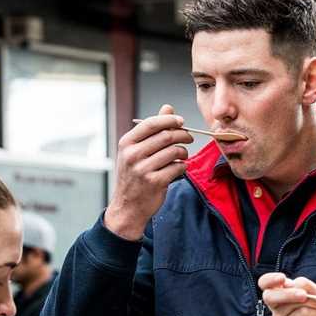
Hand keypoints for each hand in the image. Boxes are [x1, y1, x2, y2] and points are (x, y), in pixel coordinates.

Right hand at [105, 104, 194, 239]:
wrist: (127, 207)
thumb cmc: (133, 176)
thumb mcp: (136, 151)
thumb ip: (152, 130)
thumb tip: (167, 108)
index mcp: (127, 143)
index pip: (151, 123)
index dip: (170, 120)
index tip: (181, 122)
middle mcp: (132, 155)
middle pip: (166, 136)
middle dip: (182, 135)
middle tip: (189, 138)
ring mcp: (143, 169)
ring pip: (174, 152)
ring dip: (184, 152)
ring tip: (183, 155)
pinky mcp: (155, 182)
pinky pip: (177, 168)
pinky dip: (182, 167)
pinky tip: (179, 168)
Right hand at [259, 272, 315, 315]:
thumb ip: (306, 286)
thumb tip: (292, 284)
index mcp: (284, 292)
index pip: (266, 283)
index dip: (269, 279)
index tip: (281, 278)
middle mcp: (280, 305)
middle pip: (269, 295)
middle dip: (286, 293)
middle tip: (303, 294)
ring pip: (287, 304)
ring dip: (310, 301)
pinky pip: (298, 315)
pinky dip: (312, 312)